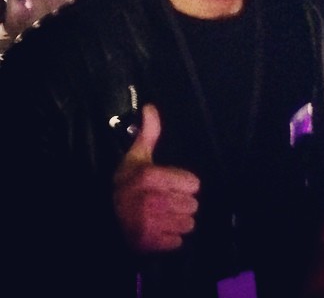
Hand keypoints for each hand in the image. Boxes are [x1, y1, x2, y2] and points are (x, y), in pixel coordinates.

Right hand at [113, 103, 200, 252]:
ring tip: (164, 215)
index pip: (193, 184)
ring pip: (188, 223)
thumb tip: (151, 106)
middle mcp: (150, 200)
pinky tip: (159, 229)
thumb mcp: (136, 156)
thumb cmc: (126, 184)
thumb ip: (149, 132)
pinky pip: (178, 241)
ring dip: (179, 221)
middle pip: (192, 204)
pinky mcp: (149, 243)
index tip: (171, 185)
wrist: (103, 219)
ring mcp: (150, 224)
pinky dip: (171, 238)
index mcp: (150, 176)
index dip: (185, 184)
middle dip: (183, 203)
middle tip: (167, 201)